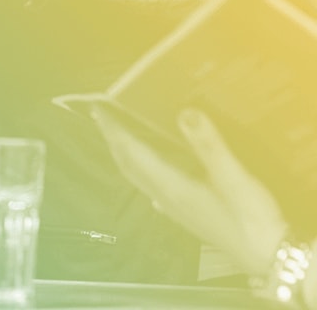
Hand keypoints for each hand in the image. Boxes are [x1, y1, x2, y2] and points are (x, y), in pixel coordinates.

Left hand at [94, 108, 286, 276]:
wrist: (267, 256)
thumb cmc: (250, 217)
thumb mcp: (232, 176)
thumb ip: (208, 144)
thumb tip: (185, 112)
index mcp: (170, 185)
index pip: (132, 152)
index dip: (114, 130)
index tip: (99, 109)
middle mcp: (165, 196)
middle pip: (129, 164)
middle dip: (113, 140)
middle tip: (104, 117)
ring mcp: (174, 207)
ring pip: (139, 176)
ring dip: (126, 155)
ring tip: (122, 135)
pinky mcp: (186, 212)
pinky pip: (154, 185)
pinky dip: (145, 169)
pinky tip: (153, 167)